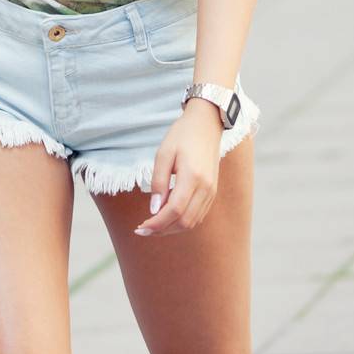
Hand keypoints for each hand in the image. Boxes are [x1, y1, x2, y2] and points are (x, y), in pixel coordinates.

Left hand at [134, 99, 222, 237]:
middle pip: (185, 221)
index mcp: (193, 176)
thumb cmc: (182, 135)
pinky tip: (168, 215)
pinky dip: (182, 221)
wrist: (206, 124)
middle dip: (162, 230)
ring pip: (192, 222)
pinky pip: (198, 214)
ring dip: (172, 228)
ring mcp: (212, 191)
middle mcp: (206, 188)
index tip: (140, 227)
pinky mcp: (212, 191)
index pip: (175, 210)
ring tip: (153, 224)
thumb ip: (158, 182)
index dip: (157, 223)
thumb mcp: (163, 154)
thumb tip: (153, 209)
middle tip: (143, 229)